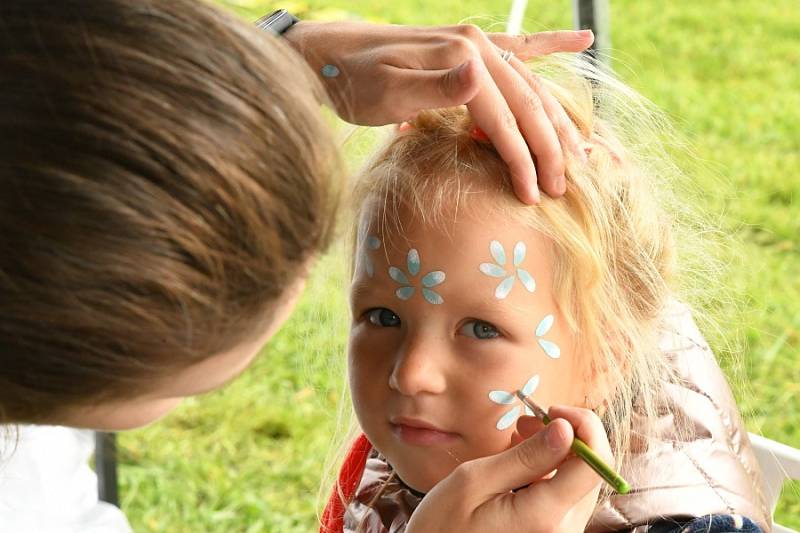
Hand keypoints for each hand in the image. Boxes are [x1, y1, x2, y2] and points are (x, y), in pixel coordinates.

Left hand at [283, 22, 593, 203]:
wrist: (328, 55)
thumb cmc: (353, 81)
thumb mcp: (386, 91)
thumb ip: (435, 88)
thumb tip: (480, 76)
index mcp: (463, 55)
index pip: (504, 117)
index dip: (521, 159)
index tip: (534, 196)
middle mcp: (477, 45)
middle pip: (527, 102)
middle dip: (547, 148)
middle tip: (563, 188)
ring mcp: (476, 43)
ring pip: (530, 84)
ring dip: (555, 119)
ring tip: (581, 151)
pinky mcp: (470, 49)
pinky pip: (521, 47)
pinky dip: (551, 44)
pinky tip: (581, 39)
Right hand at [405, 406, 611, 532]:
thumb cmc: (443, 526)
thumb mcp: (475, 481)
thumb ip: (525, 456)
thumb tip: (567, 430)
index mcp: (546, 517)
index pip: (595, 464)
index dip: (583, 427)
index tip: (552, 411)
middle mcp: (564, 531)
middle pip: (590, 470)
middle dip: (564, 435)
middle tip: (524, 422)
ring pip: (577, 481)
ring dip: (554, 452)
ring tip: (516, 441)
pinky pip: (564, 497)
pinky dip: (547, 472)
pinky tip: (517, 465)